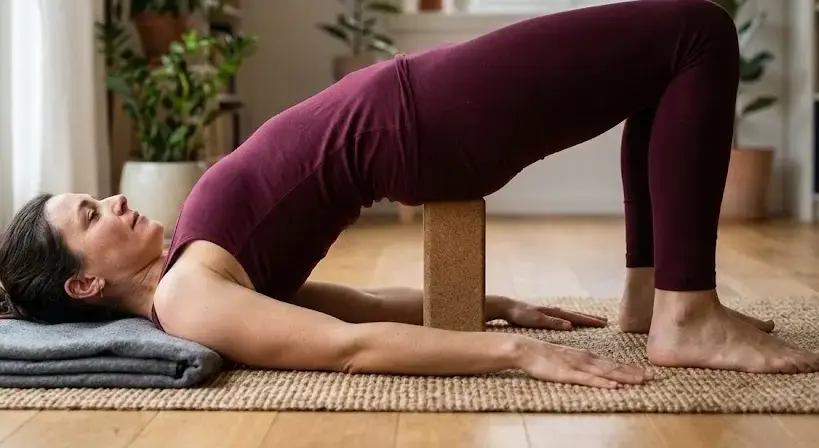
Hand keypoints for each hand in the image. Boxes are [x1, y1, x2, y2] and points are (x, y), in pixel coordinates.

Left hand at [491, 295, 607, 329]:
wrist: (508, 307)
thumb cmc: (521, 314)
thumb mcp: (537, 320)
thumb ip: (553, 323)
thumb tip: (571, 325)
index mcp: (555, 312)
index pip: (577, 317)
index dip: (591, 321)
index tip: (604, 323)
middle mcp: (556, 311)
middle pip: (578, 314)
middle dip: (591, 318)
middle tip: (605, 321)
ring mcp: (551, 312)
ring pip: (572, 315)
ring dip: (584, 317)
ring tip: (594, 320)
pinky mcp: (546, 315)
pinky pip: (565, 317)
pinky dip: (573, 318)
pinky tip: (573, 321)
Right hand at [516, 338, 652, 387]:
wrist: (527, 349)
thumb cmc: (546, 356)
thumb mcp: (569, 358)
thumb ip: (583, 364)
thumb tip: (597, 371)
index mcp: (588, 356)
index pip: (614, 363)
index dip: (631, 368)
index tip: (648, 373)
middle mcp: (587, 359)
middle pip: (615, 367)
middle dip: (635, 372)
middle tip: (653, 377)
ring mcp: (578, 366)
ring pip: (606, 373)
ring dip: (625, 377)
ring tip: (641, 381)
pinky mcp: (568, 374)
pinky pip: (589, 380)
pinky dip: (603, 383)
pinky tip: (614, 386)